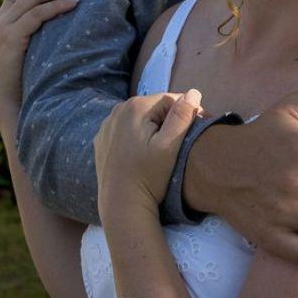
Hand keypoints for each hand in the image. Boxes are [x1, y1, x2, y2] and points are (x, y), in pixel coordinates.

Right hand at [0, 0, 82, 132]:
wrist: (11, 99)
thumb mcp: (31, 39)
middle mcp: (3, 13)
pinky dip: (56, 6)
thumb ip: (39, 19)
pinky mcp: (12, 38)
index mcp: (6, 10)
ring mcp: (6, 25)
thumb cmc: (28, 70)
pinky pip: (37, 16)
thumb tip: (67, 0)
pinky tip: (74, 2)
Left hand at [95, 90, 203, 221]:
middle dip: (169, 120)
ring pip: (140, 118)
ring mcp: (106, 124)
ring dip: (153, 127)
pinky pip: (124, 130)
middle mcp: (117, 110)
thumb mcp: (170, 147)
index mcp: (136, 106)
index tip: (196, 131)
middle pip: (154, 108)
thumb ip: (181, 117)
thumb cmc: (149, 177)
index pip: (171, 99)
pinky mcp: (101, 139)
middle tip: (180, 143)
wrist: (121, 204)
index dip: (187, 113)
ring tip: (162, 150)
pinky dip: (135, 136)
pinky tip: (142, 154)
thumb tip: (194, 92)